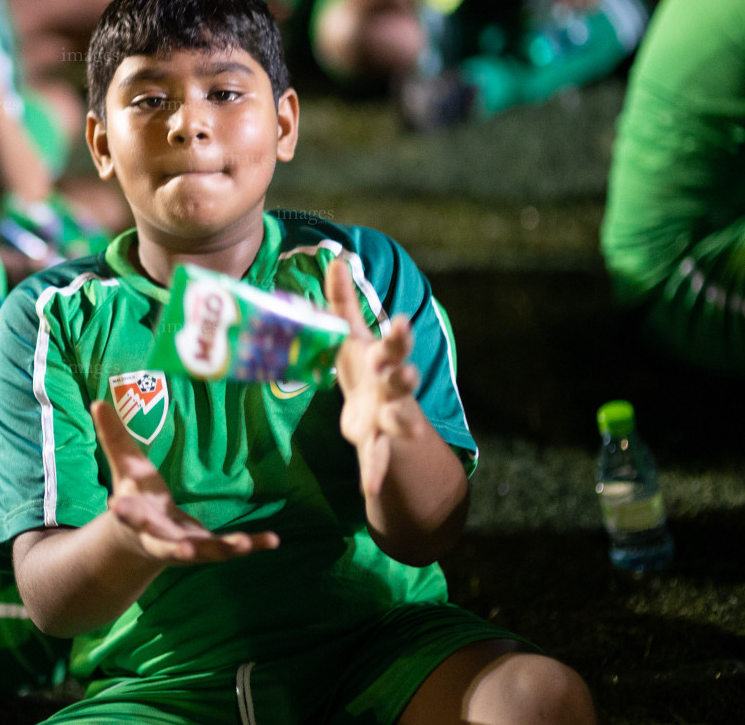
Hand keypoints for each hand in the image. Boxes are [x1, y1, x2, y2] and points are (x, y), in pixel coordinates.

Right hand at [91, 400, 279, 563]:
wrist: (142, 541)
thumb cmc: (136, 498)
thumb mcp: (126, 467)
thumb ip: (114, 437)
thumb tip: (97, 401)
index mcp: (137, 516)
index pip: (128, 513)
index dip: (125, 511)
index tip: (116, 505)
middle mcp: (160, 538)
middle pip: (166, 545)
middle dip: (175, 549)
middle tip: (185, 553)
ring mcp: (187, 548)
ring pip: (204, 553)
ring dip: (223, 549)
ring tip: (241, 545)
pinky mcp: (208, 550)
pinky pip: (231, 548)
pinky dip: (252, 545)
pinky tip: (273, 540)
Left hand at [326, 258, 422, 497]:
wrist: (378, 412)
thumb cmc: (363, 366)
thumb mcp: (352, 336)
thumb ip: (343, 300)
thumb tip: (336, 257)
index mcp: (383, 360)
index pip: (393, 344)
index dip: (399, 335)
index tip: (401, 321)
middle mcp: (391, 388)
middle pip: (402, 381)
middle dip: (405, 376)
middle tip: (409, 372)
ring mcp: (387, 418)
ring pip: (398, 420)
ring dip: (402, 424)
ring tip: (408, 429)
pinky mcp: (375, 444)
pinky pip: (376, 458)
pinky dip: (374, 472)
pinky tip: (370, 488)